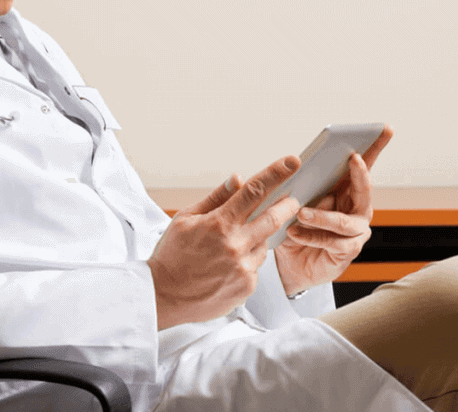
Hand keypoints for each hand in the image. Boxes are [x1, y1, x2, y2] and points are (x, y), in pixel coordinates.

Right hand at [149, 156, 301, 329]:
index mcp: (218, 223)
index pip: (253, 191)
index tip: (293, 162)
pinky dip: (246, 261)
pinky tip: (225, 266)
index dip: (276, 173)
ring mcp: (244, 267)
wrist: (164, 295)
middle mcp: (235, 245)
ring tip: (230, 247)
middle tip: (293, 200)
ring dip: (256, 239)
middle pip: (274, 217)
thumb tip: (238, 178)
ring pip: (264, 244)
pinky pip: (256, 266)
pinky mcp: (247, 286)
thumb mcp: (185, 219)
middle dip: (288, 205)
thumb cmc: (172, 254)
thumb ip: (216, 198)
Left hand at [274, 125, 392, 295]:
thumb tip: (298, 162)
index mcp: (344, 190)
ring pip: (344, 221)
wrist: (290, 264)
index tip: (383, 129)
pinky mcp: (347, 251)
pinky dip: (311, 236)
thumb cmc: (293, 226)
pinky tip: (294, 233)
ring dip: (322, 216)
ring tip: (301, 213)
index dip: (375, 147)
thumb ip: (300, 184)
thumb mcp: (292, 201)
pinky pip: (332, 242)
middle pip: (364, 187)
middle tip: (353, 159)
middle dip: (360, 172)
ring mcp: (355, 231)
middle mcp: (356, 208)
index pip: (362, 165)